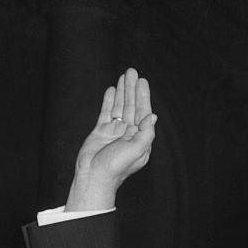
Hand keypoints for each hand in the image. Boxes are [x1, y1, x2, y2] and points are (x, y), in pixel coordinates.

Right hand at [65, 67, 156, 210]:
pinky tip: (112, 90)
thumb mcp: (137, 150)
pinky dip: (109, 101)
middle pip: (131, 106)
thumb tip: (152, 116)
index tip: (142, 82)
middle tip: (132, 71)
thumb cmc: (116, 167)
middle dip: (132, 89)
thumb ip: (146, 133)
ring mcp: (114, 132)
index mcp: (139, 138)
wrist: (94, 176)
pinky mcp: (100, 131)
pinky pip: (106, 112)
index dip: (143, 96)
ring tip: (123, 75)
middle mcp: (128, 133)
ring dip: (122, 91)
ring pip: (119, 107)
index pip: (143, 112)